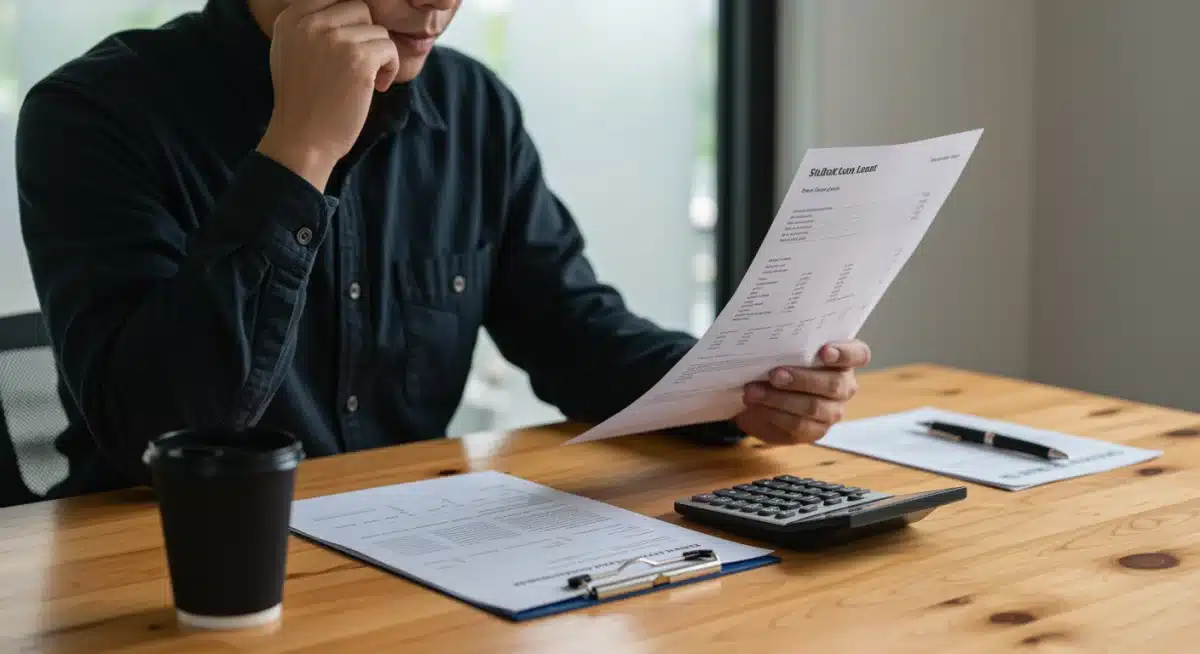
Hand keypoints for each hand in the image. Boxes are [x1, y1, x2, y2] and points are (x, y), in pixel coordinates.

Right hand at [256, 0, 400, 190]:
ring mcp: (335, 40)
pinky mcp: (359, 59)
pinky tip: (377, 86)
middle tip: (360, 64)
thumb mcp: (291, 50)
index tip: (350, 48)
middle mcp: (310, 23)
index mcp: (291, 18)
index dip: (349, 21)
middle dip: (365, 36)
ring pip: (377, 30)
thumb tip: (347, 8)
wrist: (303, 138)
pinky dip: (390, 68)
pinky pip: (389, 48)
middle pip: (358, 8)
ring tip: (367, 79)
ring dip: (379, 54)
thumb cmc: (302, 100)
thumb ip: (311, 25)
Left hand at [735, 340, 870, 444]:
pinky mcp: (815, 430)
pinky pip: (798, 425)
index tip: (824, 351)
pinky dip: (774, 415)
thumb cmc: (778, 364)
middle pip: (833, 384)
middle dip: (801, 379)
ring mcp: (832, 410)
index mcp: (843, 359)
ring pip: (813, 407)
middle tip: (774, 375)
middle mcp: (844, 385)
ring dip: (780, 399)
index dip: (844, 353)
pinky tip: (757, 406)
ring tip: (753, 391)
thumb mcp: (783, 351)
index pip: (858, 355)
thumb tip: (770, 342)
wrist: (762, 394)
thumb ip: (788, 345)